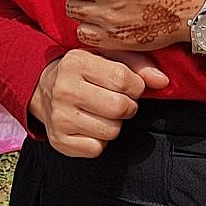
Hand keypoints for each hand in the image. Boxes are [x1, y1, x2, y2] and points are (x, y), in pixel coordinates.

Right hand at [29, 49, 168, 157]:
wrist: (43, 90)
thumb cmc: (84, 72)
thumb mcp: (107, 57)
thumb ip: (138, 64)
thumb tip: (163, 81)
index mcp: (76, 62)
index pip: (124, 79)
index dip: (136, 86)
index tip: (130, 86)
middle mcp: (64, 90)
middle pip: (120, 108)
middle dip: (128, 106)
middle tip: (118, 100)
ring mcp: (59, 117)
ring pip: (111, 131)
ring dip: (114, 123)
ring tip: (103, 112)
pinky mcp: (59, 141)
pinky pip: (97, 148)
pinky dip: (100, 140)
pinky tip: (91, 125)